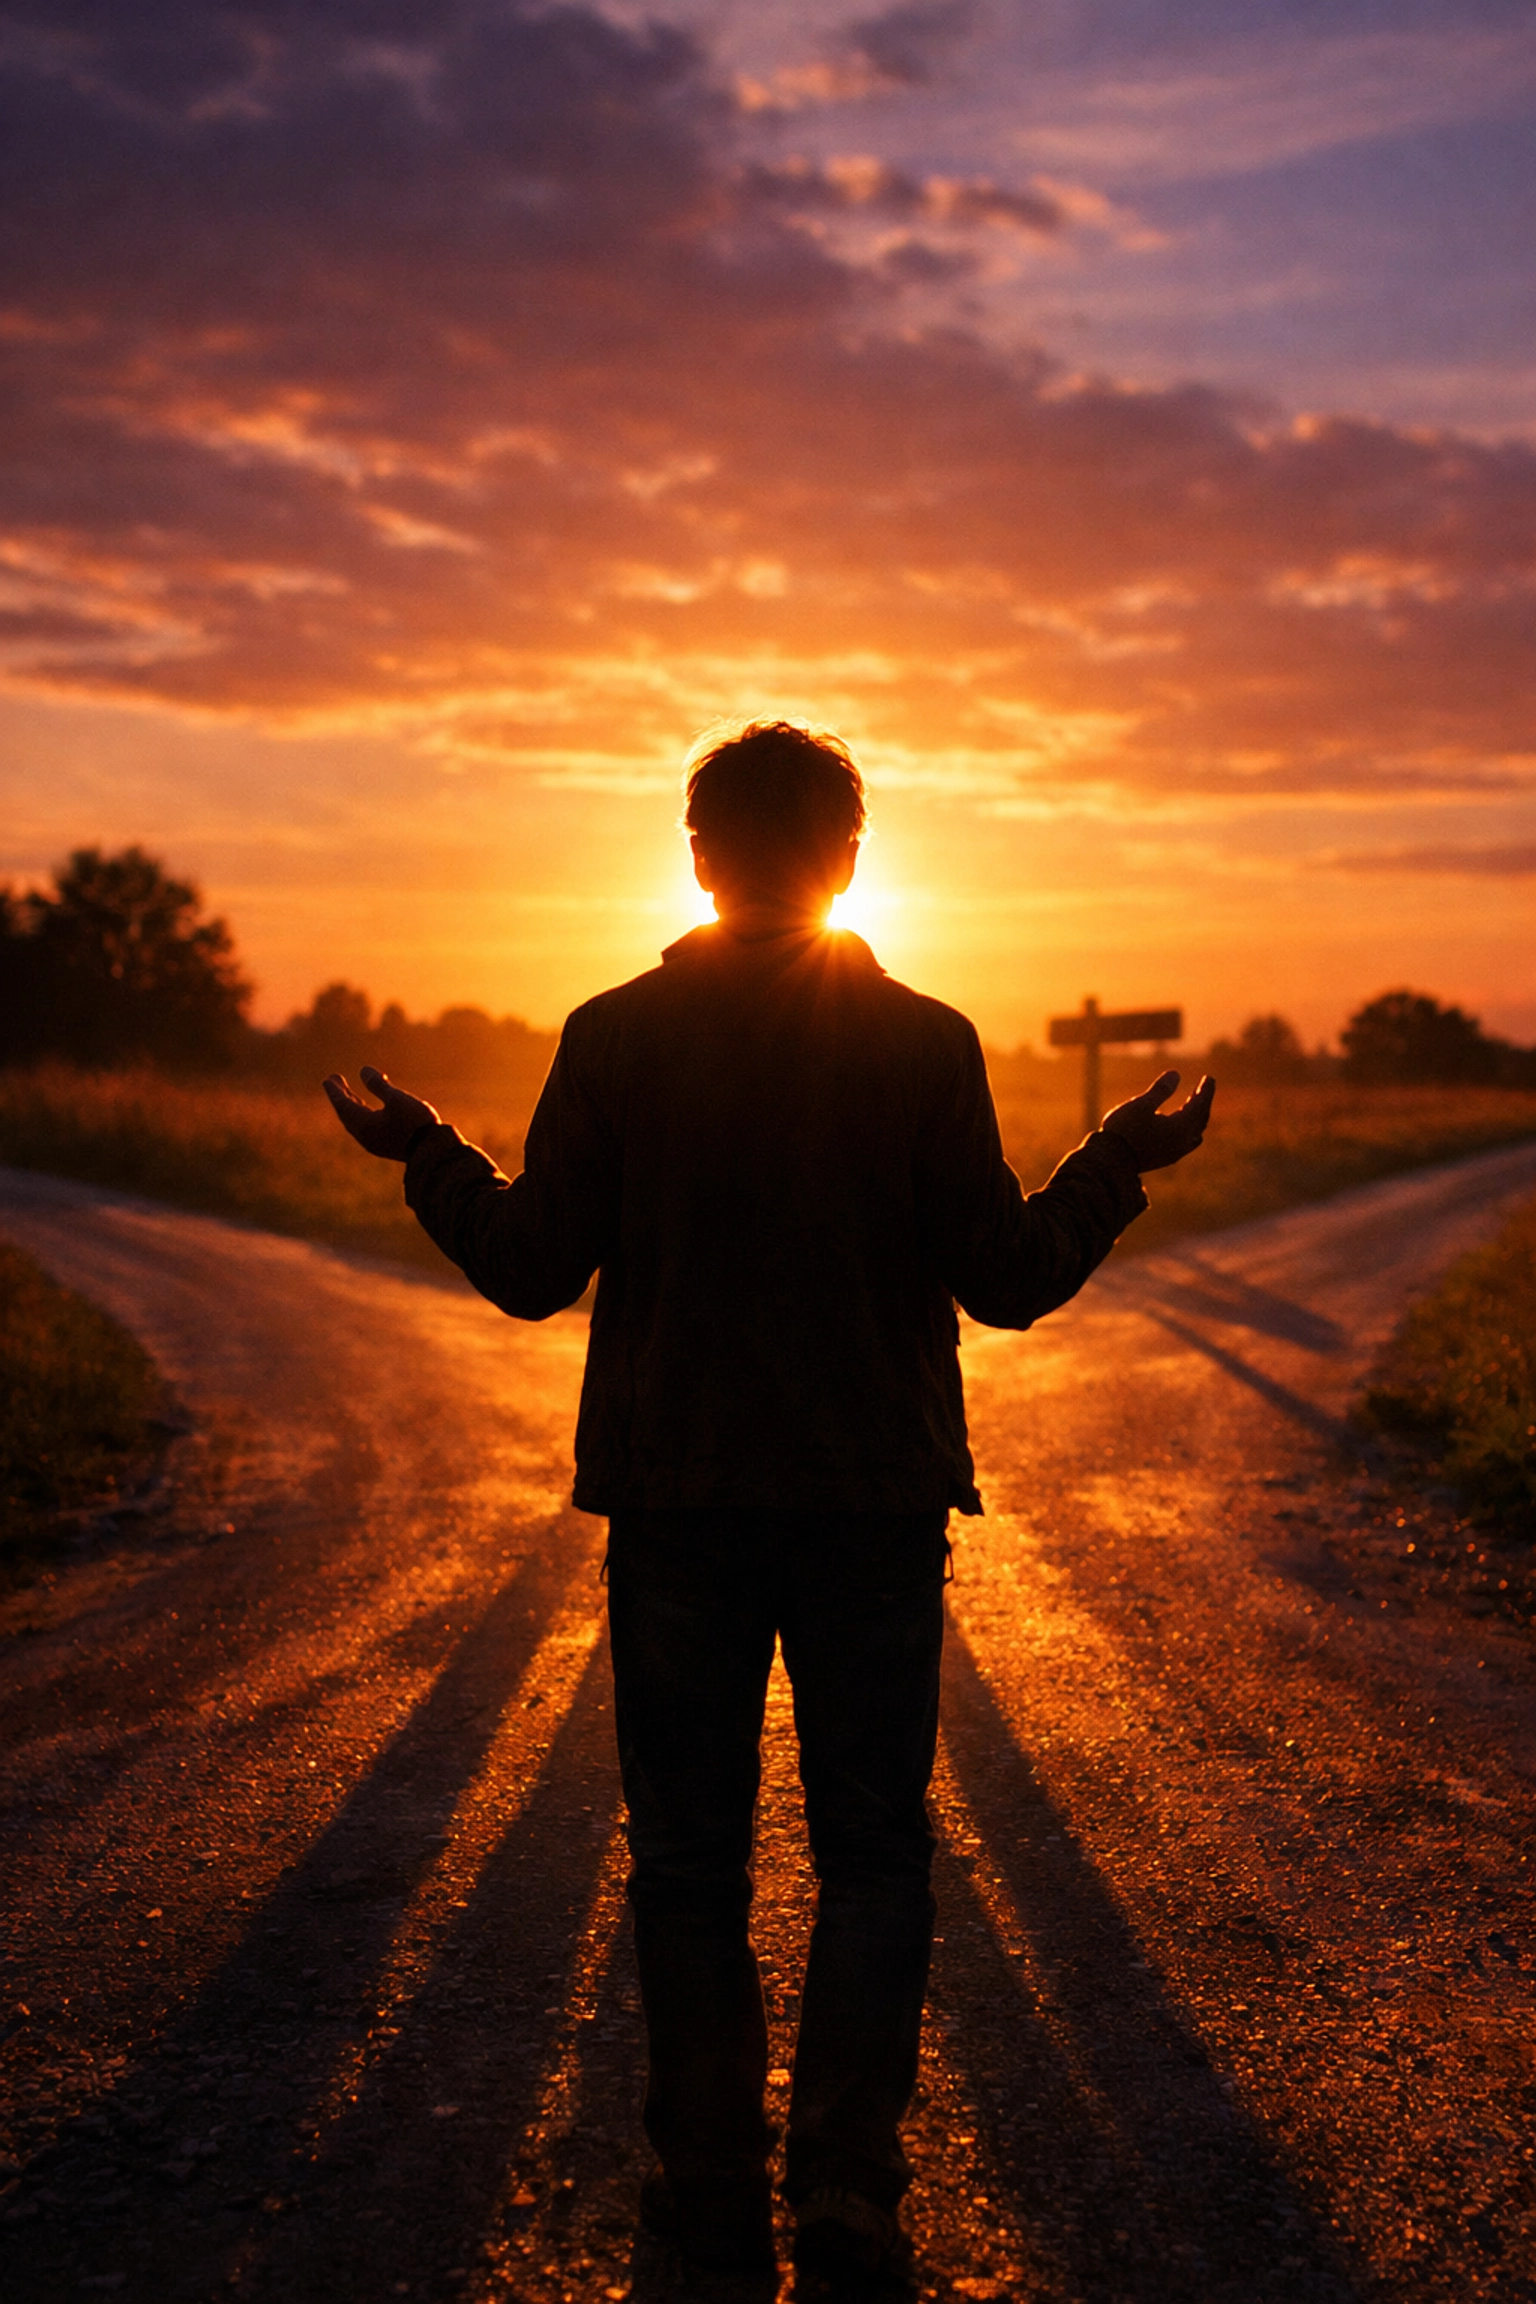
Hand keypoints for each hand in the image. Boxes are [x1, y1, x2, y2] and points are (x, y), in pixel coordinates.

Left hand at [322, 1065, 440, 1160]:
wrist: (433, 1152)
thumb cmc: (415, 1123)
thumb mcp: (397, 1099)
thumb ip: (378, 1085)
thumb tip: (363, 1070)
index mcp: (364, 1125)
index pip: (344, 1105)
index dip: (335, 1091)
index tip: (328, 1079)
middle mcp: (365, 1136)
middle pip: (347, 1113)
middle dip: (342, 1096)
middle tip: (334, 1080)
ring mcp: (375, 1143)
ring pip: (357, 1121)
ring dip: (353, 1105)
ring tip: (350, 1094)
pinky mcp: (386, 1146)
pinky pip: (368, 1126)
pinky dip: (364, 1113)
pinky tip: (372, 1109)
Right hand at [1102, 1069, 1214, 1171]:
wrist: (1110, 1161)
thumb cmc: (1124, 1130)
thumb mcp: (1141, 1105)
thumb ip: (1161, 1090)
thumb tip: (1176, 1074)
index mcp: (1179, 1127)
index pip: (1199, 1106)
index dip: (1205, 1091)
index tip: (1209, 1078)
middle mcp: (1182, 1142)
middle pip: (1200, 1119)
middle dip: (1203, 1101)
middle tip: (1204, 1086)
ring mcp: (1175, 1153)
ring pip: (1195, 1132)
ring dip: (1197, 1115)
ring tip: (1193, 1102)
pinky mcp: (1166, 1159)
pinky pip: (1186, 1142)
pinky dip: (1189, 1128)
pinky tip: (1181, 1126)